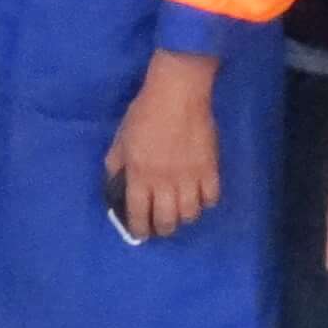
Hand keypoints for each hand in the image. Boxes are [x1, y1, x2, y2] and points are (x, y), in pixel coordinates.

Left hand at [106, 53, 219, 238]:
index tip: (141, 234)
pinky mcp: (211, 169)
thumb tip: (115, 183)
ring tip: (180, 211)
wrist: (178, 93)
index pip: (139, 214)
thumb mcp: (121, 137)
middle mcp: (165, 182)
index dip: (139, 229)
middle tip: (161, 224)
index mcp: (140, 175)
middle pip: (167, 221)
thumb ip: (117, 163)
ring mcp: (190, 178)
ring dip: (183, 217)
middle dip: (162, 228)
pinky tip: (199, 196)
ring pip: (190, 215)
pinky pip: (211, 199)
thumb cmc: (145, 112)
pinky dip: (205, 202)